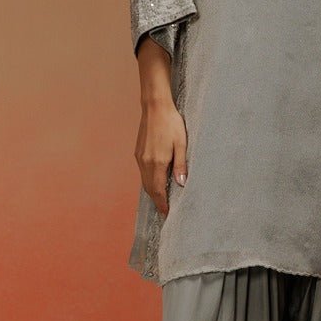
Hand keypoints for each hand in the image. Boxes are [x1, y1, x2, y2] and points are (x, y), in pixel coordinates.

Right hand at [135, 94, 187, 215]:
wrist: (155, 107)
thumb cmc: (171, 123)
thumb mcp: (181, 144)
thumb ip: (181, 165)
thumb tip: (181, 183)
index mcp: (158, 162)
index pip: (158, 190)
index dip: (162, 203)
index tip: (167, 213)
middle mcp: (146, 162)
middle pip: (149, 189)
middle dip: (157, 201)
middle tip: (165, 210)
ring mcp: (140, 158)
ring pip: (144, 182)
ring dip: (152, 192)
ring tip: (162, 199)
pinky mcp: (138, 153)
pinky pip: (142, 173)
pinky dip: (148, 182)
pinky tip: (156, 182)